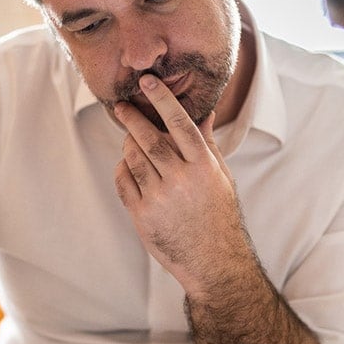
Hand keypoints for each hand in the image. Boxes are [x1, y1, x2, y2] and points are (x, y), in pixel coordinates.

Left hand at [113, 74, 250, 289]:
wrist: (213, 261)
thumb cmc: (219, 215)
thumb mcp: (221, 177)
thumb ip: (207, 143)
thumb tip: (205, 112)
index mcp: (203, 166)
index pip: (180, 123)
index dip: (162, 99)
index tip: (148, 81)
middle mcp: (181, 179)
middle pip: (149, 138)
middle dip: (132, 118)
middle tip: (122, 106)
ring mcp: (160, 198)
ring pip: (132, 158)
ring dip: (127, 144)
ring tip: (129, 139)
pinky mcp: (142, 215)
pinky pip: (123, 182)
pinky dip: (122, 169)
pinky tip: (127, 166)